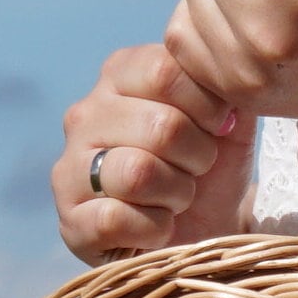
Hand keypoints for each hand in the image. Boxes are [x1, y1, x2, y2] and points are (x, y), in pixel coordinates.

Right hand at [51, 44, 254, 262]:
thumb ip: (224, 82)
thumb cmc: (211, 167)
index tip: (220, 127)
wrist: (204, 230)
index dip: (207, 105)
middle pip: (159, 126)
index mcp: (119, 76)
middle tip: (199, 170)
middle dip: (198, 156)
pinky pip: (116, 219)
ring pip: (137, 173)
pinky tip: (159, 228)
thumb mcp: (228, 116)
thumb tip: (224, 67)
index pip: (163, 71)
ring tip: (179, 198)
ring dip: (178, 194)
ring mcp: (69, 170)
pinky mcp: (71, 223)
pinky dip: (154, 229)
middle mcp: (84, 116)